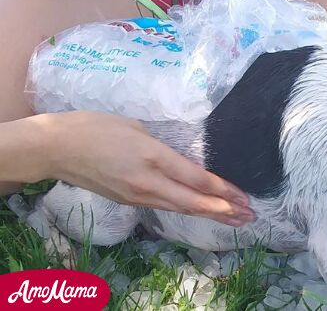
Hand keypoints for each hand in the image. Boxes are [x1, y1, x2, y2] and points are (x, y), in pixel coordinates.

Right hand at [37, 111, 254, 226]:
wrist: (56, 148)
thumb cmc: (95, 127)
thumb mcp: (136, 128)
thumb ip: (162, 148)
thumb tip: (182, 163)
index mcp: (152, 157)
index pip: (196, 180)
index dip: (223, 191)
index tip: (244, 197)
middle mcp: (147, 182)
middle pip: (193, 202)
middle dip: (224, 210)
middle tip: (250, 216)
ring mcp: (137, 195)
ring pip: (181, 208)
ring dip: (210, 214)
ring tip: (234, 219)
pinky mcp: (129, 200)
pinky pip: (166, 206)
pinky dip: (189, 210)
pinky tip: (202, 210)